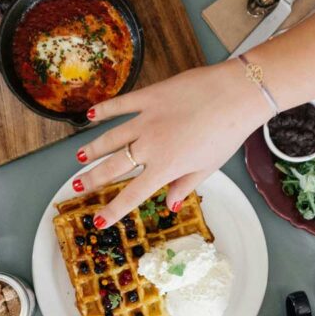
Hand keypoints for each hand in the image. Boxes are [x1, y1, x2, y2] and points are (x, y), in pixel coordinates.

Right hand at [75, 60, 269, 226]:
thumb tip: (171, 205)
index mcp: (165, 167)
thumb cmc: (227, 133)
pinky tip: (91, 116)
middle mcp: (150, 146)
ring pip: (110, 137)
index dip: (113, 210)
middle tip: (77, 186)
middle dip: (93, 179)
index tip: (98, 221)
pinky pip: (121, 105)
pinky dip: (104, 110)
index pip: (132, 194)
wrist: (236, 95)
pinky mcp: (149, 97)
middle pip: (113, 166)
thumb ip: (185, 185)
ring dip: (92, 149)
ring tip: (78, 158)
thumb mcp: (208, 167)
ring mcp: (146, 119)